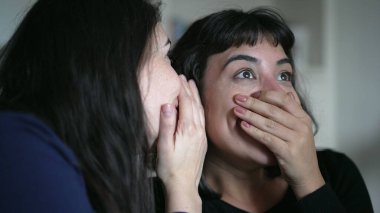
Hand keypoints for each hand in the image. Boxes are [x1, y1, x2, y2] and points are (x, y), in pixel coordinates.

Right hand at [156, 75, 206, 211]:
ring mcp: (202, 135)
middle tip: (184, 76)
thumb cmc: (170, 167)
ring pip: (200, 110)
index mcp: (188, 129)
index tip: (178, 77)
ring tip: (192, 85)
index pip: (186, 103)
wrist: (184, 184)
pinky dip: (199, 107)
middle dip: (189, 89)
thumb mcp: (164, 147)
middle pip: (195, 104)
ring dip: (196, 96)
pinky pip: (202, 118)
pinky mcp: (202, 140)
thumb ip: (166, 125)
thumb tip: (168, 104)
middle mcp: (198, 130)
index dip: (182, 89)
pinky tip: (197, 105)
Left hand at [233, 91, 324, 198]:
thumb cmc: (299, 152)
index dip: (267, 95)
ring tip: (237, 111)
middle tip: (238, 98)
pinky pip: (267, 138)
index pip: (285, 99)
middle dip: (253, 103)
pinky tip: (243, 126)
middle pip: (273, 110)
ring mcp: (296, 139)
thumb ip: (293, 112)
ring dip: (250, 116)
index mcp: (303, 118)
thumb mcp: (300, 129)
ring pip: (269, 123)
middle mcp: (301, 126)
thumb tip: (288, 92)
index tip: (252, 94)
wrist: (307, 176)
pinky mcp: (288, 152)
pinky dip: (254, 131)